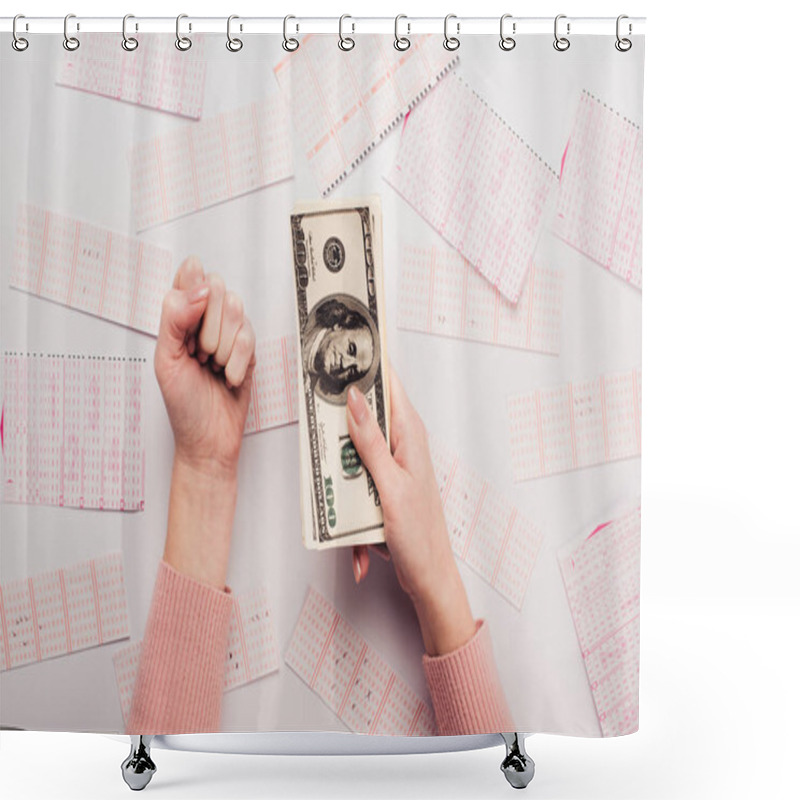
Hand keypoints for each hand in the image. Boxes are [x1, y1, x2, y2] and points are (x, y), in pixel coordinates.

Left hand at [154, 256, 255, 479]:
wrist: (209, 441)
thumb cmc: (183, 406)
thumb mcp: (165, 361)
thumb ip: (175, 319)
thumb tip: (198, 288)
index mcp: (178, 320)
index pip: (187, 278)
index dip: (192, 283)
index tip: (192, 307)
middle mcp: (204, 323)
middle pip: (217, 287)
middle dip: (209, 323)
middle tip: (200, 352)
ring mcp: (229, 336)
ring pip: (237, 309)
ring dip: (224, 344)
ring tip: (213, 366)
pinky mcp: (249, 351)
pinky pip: (250, 337)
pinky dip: (237, 361)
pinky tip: (227, 376)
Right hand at [345, 367, 476, 655]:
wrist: (430, 578)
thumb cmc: (420, 535)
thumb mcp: (390, 486)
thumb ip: (370, 442)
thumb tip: (354, 398)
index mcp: (409, 436)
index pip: (389, 386)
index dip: (371, 361)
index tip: (350, 339)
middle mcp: (401, 446)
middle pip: (364, 414)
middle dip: (339, 416)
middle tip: (315, 411)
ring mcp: (390, 467)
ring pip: (353, 449)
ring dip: (341, 472)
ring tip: (339, 493)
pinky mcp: (381, 487)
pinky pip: (356, 484)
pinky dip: (351, 510)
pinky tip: (361, 552)